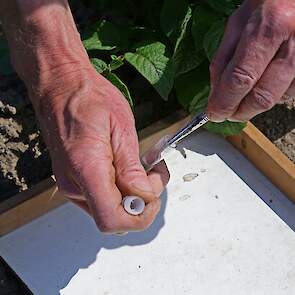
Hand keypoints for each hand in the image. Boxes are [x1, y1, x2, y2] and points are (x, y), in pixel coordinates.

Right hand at [0, 0, 168, 233]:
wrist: (61, 87)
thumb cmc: (88, 98)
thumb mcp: (121, 128)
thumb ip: (131, 168)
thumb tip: (144, 196)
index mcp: (86, 169)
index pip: (112, 219)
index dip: (139, 216)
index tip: (154, 194)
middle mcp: (73, 184)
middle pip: (114, 217)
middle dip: (142, 200)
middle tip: (155, 172)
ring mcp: (71, 183)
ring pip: (110, 208)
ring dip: (132, 194)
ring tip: (144, 165)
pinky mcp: (74, 179)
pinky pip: (102, 196)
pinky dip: (121, 188)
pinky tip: (128, 167)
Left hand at [207, 0, 294, 121]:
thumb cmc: (266, 4)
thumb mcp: (237, 25)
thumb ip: (223, 61)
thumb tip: (216, 95)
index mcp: (269, 29)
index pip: (240, 79)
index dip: (224, 102)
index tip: (214, 114)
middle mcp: (294, 46)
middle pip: (261, 98)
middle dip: (239, 112)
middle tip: (226, 113)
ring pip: (277, 99)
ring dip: (255, 103)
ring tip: (245, 93)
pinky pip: (290, 93)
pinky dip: (273, 95)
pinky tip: (265, 83)